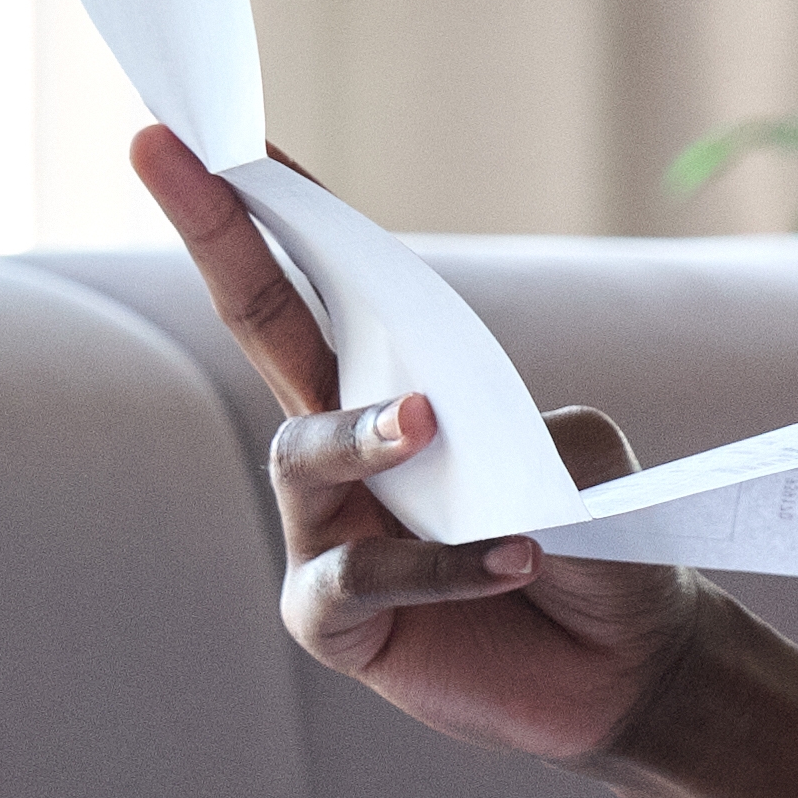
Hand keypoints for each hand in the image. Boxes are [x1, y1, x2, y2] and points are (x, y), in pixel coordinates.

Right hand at [130, 124, 713, 765]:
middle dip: (212, 232)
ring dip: (366, 434)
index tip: (222, 133)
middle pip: (257, 323)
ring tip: (429, 428)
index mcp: (396, 386)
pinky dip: (435, 564)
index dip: (274, 209)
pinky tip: (510, 561)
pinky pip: (355, 575)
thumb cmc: (601, 544)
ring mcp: (328, 532)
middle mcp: (342, 450)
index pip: (328, 284)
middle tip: (166, 151)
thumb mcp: (583, 461)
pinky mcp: (341, 621)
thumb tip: (456, 442)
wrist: (630, 663)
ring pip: (302, 452)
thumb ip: (524, 434)